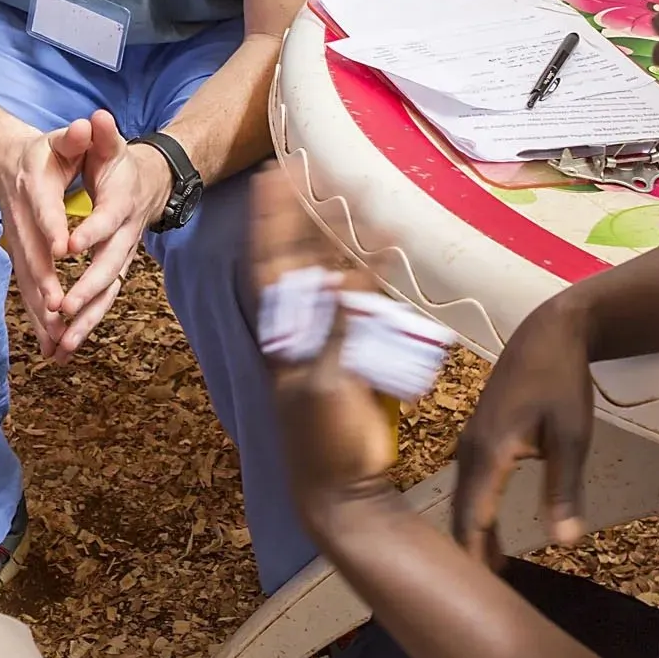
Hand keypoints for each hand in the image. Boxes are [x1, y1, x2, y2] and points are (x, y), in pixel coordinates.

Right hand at [0, 118, 94, 356]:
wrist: (4, 161)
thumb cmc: (44, 151)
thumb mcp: (63, 139)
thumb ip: (77, 136)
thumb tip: (87, 125)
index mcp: (34, 186)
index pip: (44, 208)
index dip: (52, 226)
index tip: (63, 249)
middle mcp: (21, 219)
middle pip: (31, 254)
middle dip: (45, 283)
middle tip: (59, 308)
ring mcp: (19, 242)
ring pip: (28, 279)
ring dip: (40, 311)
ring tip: (55, 341)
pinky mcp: (22, 258)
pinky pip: (29, 291)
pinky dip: (38, 319)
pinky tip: (49, 346)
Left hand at [52, 112, 172, 359]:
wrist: (147, 182)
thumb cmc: (119, 161)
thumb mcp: (109, 143)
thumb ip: (101, 134)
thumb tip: (96, 118)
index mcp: (122, 203)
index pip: (108, 219)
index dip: (89, 232)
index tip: (66, 247)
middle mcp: (126, 236)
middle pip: (110, 266)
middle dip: (87, 289)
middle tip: (62, 307)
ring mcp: (122, 257)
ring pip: (107, 293)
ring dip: (86, 319)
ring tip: (63, 344)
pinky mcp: (113, 273)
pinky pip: (101, 302)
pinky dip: (84, 325)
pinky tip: (62, 347)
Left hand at [248, 165, 398, 534]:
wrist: (343, 491)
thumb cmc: (323, 445)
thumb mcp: (323, 388)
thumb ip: (335, 332)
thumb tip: (341, 277)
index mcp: (282, 332)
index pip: (272, 261)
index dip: (270, 219)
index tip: (272, 176)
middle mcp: (302, 324)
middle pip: (303, 255)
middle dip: (309, 211)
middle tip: (317, 166)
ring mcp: (332, 335)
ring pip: (334, 271)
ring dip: (343, 234)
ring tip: (356, 192)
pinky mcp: (360, 350)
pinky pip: (366, 300)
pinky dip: (375, 270)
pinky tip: (388, 244)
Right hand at [453, 293, 594, 566]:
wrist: (548, 333)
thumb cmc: (563, 382)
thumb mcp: (573, 437)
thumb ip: (564, 490)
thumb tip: (565, 542)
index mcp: (489, 453)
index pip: (472, 517)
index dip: (473, 555)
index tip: (476, 592)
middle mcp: (469, 450)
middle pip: (459, 512)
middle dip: (469, 551)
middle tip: (482, 594)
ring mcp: (469, 441)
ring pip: (462, 499)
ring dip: (472, 532)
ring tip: (488, 569)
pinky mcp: (477, 436)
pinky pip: (468, 483)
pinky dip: (474, 511)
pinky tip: (489, 526)